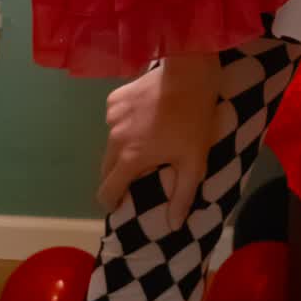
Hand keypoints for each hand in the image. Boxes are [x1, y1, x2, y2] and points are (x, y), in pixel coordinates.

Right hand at [97, 50, 223, 227]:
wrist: (189, 75)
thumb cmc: (193, 121)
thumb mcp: (194, 162)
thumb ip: (182, 196)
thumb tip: (173, 225)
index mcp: (130, 158)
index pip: (107, 191)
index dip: (111, 202)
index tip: (119, 204)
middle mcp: (114, 139)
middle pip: (106, 168)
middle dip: (117, 176)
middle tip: (136, 175)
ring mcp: (112, 116)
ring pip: (110, 142)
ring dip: (122, 148)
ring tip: (144, 143)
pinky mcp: (115, 98)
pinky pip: (114, 120)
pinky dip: (124, 124)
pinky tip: (143, 117)